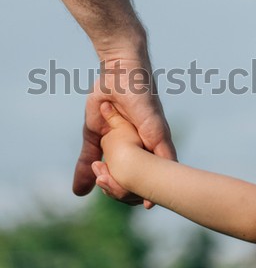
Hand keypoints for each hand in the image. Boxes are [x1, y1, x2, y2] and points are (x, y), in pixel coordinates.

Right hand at [72, 49, 176, 207]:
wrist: (116, 70)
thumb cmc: (108, 99)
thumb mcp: (93, 135)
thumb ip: (88, 161)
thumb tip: (79, 192)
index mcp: (137, 152)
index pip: (132, 183)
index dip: (116, 191)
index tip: (99, 184)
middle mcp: (151, 150)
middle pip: (145, 187)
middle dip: (124, 195)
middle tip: (103, 185)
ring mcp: (157, 141)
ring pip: (155, 179)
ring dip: (134, 190)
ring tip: (109, 183)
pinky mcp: (159, 131)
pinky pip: (164, 159)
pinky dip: (157, 179)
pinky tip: (150, 198)